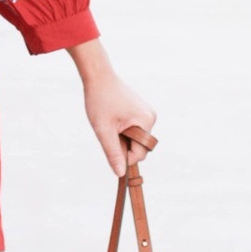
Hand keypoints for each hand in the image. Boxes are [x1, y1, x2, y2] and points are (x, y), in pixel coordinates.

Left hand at [66, 39, 157, 176]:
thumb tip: (120, 174)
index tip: (109, 147)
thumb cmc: (99, 101)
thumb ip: (113, 153)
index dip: (123, 156)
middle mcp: (151, 117)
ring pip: (136, 138)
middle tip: (107, 132)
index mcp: (146, 122)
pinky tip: (113, 119)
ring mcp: (147, 113)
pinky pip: (135, 129)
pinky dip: (124, 130)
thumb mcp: (103, 130)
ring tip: (109, 123)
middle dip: (123, 145)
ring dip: (122, 137)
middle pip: (139, 147)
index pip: (139, 154)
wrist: (98, 77)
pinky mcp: (142, 110)